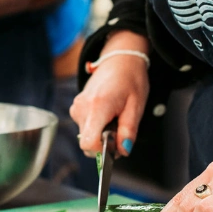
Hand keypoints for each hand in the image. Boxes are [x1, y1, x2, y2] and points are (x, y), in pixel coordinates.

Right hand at [70, 31, 149, 157]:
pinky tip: (108, 114)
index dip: (103, 152)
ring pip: (86, 136)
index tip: (117, 146)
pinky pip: (85, 127)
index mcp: (97, 106)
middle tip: (120, 128)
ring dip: (101, 134)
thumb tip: (123, 152)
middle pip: (87, 142)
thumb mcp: (136, 107)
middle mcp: (82, 107)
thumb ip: (128, 132)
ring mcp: (77, 106)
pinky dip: (97, 127)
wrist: (120, 59)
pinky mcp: (76, 106)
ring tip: (115, 117)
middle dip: (104, 143)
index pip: (88, 144)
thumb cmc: (130, 79)